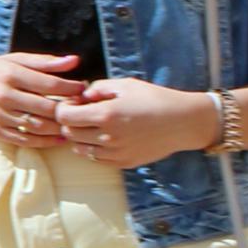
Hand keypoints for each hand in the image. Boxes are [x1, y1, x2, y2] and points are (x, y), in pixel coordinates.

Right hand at [0, 52, 86, 145]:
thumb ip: (44, 61)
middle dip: (68, 109)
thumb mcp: (12, 60)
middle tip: (81, 108)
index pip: (50, 84)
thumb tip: (74, 61)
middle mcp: (4, 95)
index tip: (83, 89)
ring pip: (38, 126)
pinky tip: (58, 138)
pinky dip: (46, 142)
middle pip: (47, 107)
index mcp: (10, 74)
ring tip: (72, 123)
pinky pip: (26, 140)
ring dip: (60, 127)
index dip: (72, 88)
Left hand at [48, 76, 219, 166]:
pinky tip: (105, 137)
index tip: (74, 103)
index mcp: (106, 115)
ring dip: (80, 137)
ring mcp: (116, 153)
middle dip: (70, 122)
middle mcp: (108, 137)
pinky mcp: (124, 163)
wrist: (184, 122)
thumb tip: (81, 96)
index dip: (64, 108)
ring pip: (80, 149)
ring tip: (94, 125)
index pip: (63, 116)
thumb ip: (98, 88)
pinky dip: (93, 149)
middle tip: (82, 113)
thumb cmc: (155, 99)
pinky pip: (96, 159)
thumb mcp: (125, 85)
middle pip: (69, 133)